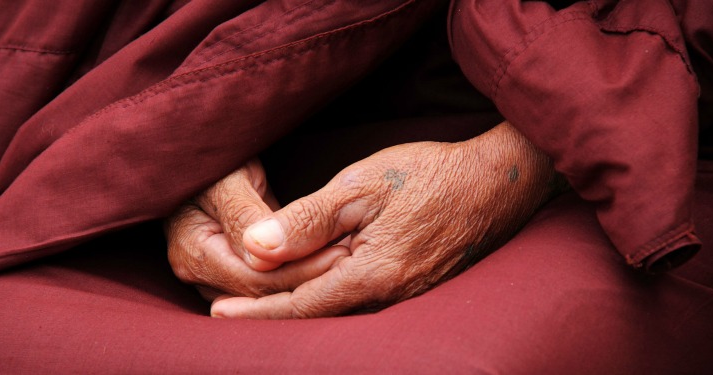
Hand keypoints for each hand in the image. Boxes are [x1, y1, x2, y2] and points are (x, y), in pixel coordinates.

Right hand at [165, 159, 348, 300]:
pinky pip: (270, 280)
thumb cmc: (215, 157)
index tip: (340, 254)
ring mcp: (216, 274)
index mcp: (192, 253)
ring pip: (267, 291)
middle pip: (261, 291)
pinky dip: (299, 271)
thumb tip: (262, 258)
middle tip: (352, 258)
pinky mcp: (236, 267)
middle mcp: (199, 272)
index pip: (252, 279)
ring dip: (306, 278)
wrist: (210, 150)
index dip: (299, 271)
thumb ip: (243, 216)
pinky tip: (329, 258)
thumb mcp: (228, 179)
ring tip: (347, 259)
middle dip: (308, 278)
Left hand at [211, 122, 559, 317]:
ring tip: (255, 302)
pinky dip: (325, 300)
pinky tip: (308, 289)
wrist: (494, 184)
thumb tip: (257, 247)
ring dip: (294, 309)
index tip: (218, 314)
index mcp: (372, 274)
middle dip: (268, 314)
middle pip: (315, 315)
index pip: (299, 305)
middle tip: (224, 308)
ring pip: (336, 314)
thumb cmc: (428, 176)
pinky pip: (359, 305)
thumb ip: (308, 219)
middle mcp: (388, 298)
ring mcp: (405, 299)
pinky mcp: (414, 291)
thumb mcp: (361, 186)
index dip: (256, 312)